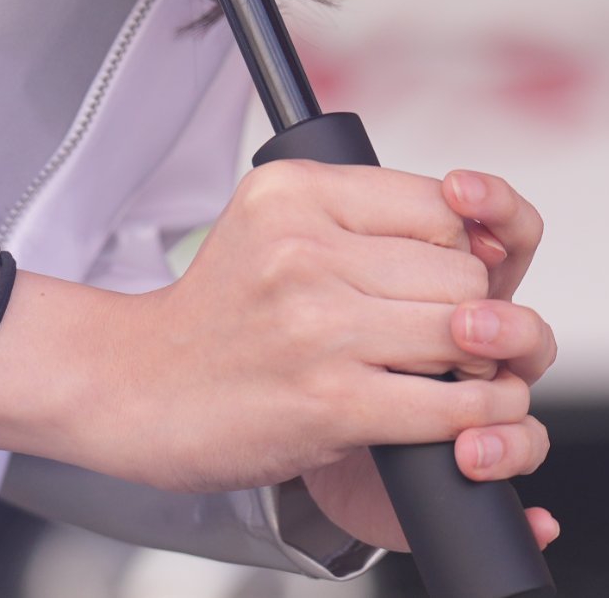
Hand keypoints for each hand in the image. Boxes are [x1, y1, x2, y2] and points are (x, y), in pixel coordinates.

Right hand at [0, 158, 553, 499]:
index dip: (460, 249)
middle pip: (460, 269)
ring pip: (462, 330)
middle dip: (469, 309)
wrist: (129, 388)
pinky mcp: (329, 401)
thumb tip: (479, 232)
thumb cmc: (215, 313)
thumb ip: (362, 215)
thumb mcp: (272, 223)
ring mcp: (318, 326)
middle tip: (446, 338)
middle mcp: (306, 248)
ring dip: (477, 363)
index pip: (441, 204)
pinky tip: (459, 418)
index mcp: (297, 190)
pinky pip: (443, 403)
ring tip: (454, 375)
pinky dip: (469, 415)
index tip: (442, 282)